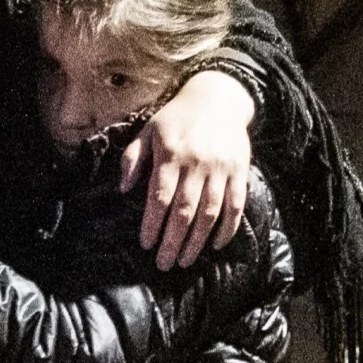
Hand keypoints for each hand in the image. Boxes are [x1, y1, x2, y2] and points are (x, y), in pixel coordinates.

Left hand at [130, 68, 256, 269]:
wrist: (218, 98)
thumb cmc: (177, 118)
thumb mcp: (148, 131)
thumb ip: (133, 159)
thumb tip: (123, 189)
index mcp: (171, 154)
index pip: (160, 196)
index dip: (152, 224)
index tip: (146, 245)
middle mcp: (196, 163)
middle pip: (184, 210)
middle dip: (173, 241)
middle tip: (164, 264)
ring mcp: (220, 168)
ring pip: (209, 212)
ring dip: (197, 241)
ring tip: (184, 260)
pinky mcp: (239, 171)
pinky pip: (235, 205)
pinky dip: (227, 228)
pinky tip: (216, 245)